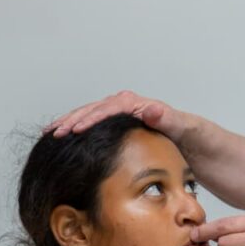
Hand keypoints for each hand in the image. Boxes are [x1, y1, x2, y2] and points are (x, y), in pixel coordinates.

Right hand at [47, 90, 185, 140]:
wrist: (194, 141)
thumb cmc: (190, 134)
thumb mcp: (182, 127)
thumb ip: (167, 119)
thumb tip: (148, 109)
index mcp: (138, 104)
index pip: (108, 108)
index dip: (91, 118)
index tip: (76, 130)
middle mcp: (126, 105)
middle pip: (93, 109)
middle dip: (72, 119)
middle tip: (54, 132)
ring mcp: (120, 114)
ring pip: (88, 114)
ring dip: (69, 122)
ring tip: (50, 132)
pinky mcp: (117, 124)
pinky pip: (92, 123)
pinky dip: (76, 128)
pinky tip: (63, 137)